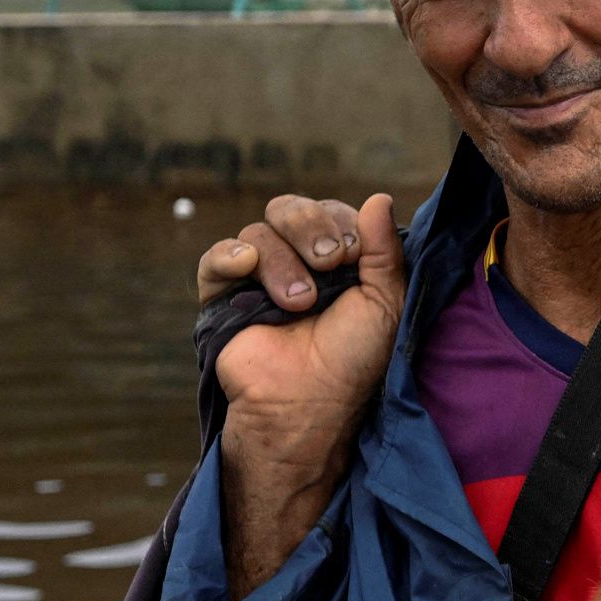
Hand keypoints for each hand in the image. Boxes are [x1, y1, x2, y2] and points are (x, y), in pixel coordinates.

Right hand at [197, 194, 408, 590]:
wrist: (308, 403)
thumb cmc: (353, 361)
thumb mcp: (384, 303)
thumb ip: (384, 249)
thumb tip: (380, 197)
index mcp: (336, 262)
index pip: (329, 211)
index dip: (339, 222)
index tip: (353, 254)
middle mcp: (296, 264)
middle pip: (289, 208)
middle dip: (310, 228)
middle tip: (329, 264)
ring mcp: (257, 279)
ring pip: (257, 232)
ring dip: (281, 260)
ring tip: (300, 302)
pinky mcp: (223, 298)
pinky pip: (216, 258)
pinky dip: (231, 256)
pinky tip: (246, 268)